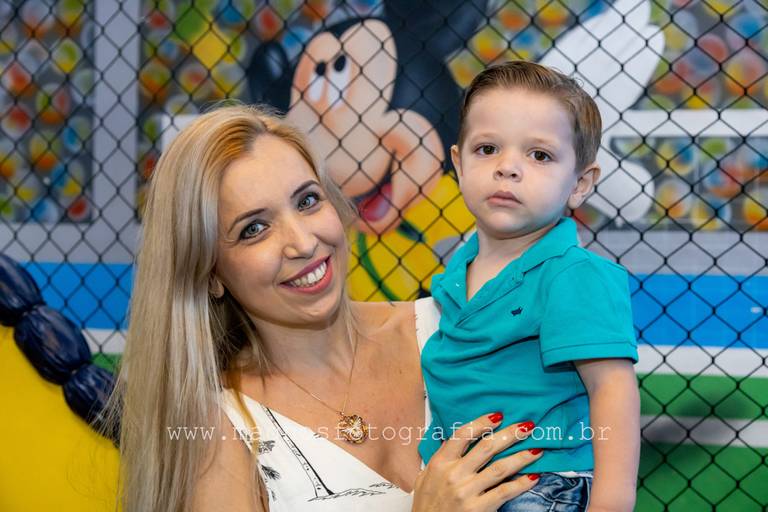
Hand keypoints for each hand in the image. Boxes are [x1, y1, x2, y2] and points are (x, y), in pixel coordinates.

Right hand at [412, 414, 542, 511]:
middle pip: (486, 447)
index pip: (462, 435)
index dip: (482, 423)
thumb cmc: (427, 506)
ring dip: (521, 457)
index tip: (498, 416)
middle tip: (526, 427)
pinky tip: (532, 477)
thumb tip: (454, 440)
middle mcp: (454, 474)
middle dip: (510, 434)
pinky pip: (504, 492)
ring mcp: (466, 492)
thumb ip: (439, 458)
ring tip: (537, 450)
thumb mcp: (425, 477)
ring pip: (499, 468)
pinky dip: (521, 484)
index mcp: (440, 463)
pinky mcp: (478, 508)